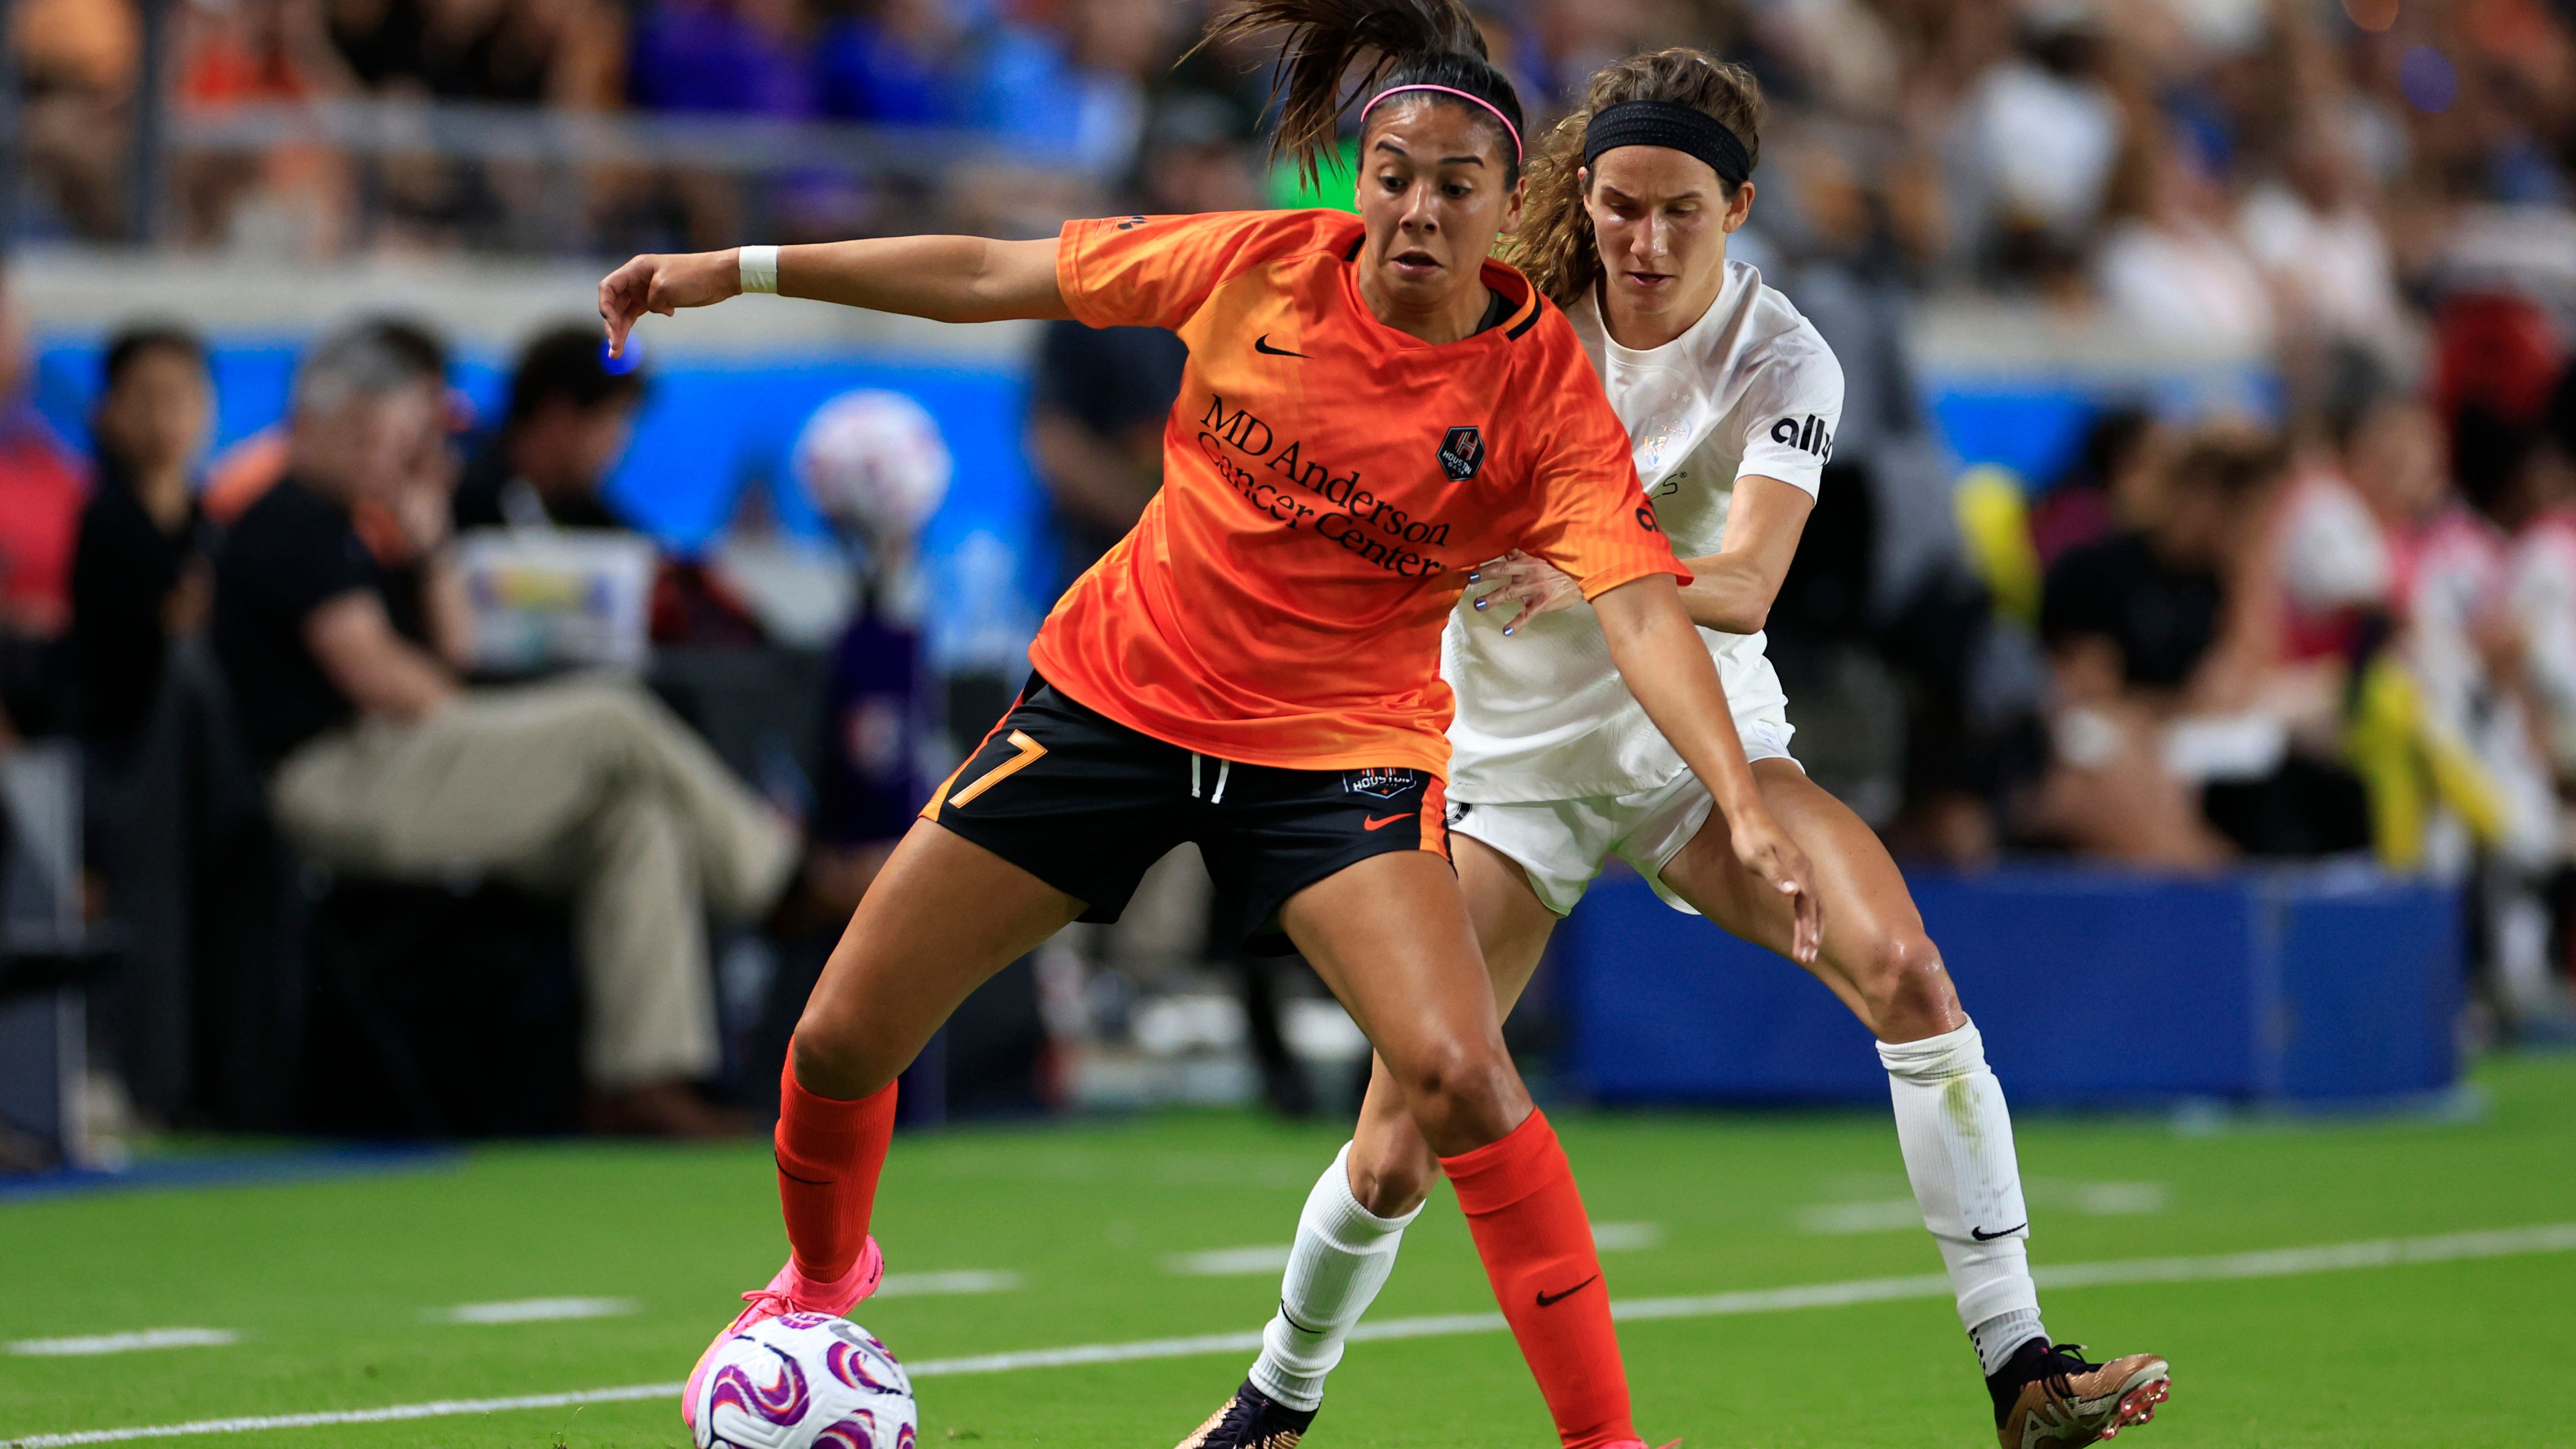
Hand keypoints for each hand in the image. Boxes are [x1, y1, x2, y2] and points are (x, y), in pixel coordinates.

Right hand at [599, 250, 742, 356]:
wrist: (720, 276)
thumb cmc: (693, 276)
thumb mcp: (665, 288)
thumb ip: (650, 300)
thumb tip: (650, 308)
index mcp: (636, 269)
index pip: (608, 287)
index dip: (604, 306)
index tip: (612, 325)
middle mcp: (637, 279)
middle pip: (614, 303)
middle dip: (612, 325)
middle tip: (614, 348)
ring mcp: (646, 290)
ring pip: (626, 312)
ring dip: (622, 330)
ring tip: (617, 352)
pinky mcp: (658, 300)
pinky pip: (639, 313)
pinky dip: (638, 323)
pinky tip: (661, 320)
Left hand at [1467, 550, 1581, 634]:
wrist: (1583, 582)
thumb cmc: (1560, 571)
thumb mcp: (1542, 559)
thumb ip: (1524, 557)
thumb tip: (1506, 553)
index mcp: (1529, 560)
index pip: (1507, 554)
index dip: (1490, 554)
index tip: (1474, 556)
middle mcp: (1529, 571)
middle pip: (1503, 570)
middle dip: (1485, 573)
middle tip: (1470, 578)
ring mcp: (1535, 587)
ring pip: (1509, 592)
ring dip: (1492, 598)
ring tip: (1478, 605)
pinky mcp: (1541, 603)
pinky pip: (1526, 615)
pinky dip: (1516, 624)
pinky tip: (1506, 631)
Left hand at [1730, 806, 1822, 963]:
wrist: (1749, 815)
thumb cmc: (1749, 838)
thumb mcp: (1757, 858)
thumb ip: (1776, 875)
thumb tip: (1795, 892)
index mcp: (1799, 871)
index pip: (1807, 909)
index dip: (1807, 932)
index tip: (1806, 953)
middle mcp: (1805, 872)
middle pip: (1814, 910)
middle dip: (1812, 936)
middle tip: (1807, 959)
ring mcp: (1802, 871)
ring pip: (1813, 906)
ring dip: (1812, 928)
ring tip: (1808, 950)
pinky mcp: (1796, 871)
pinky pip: (1807, 899)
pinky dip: (1808, 916)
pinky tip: (1804, 925)